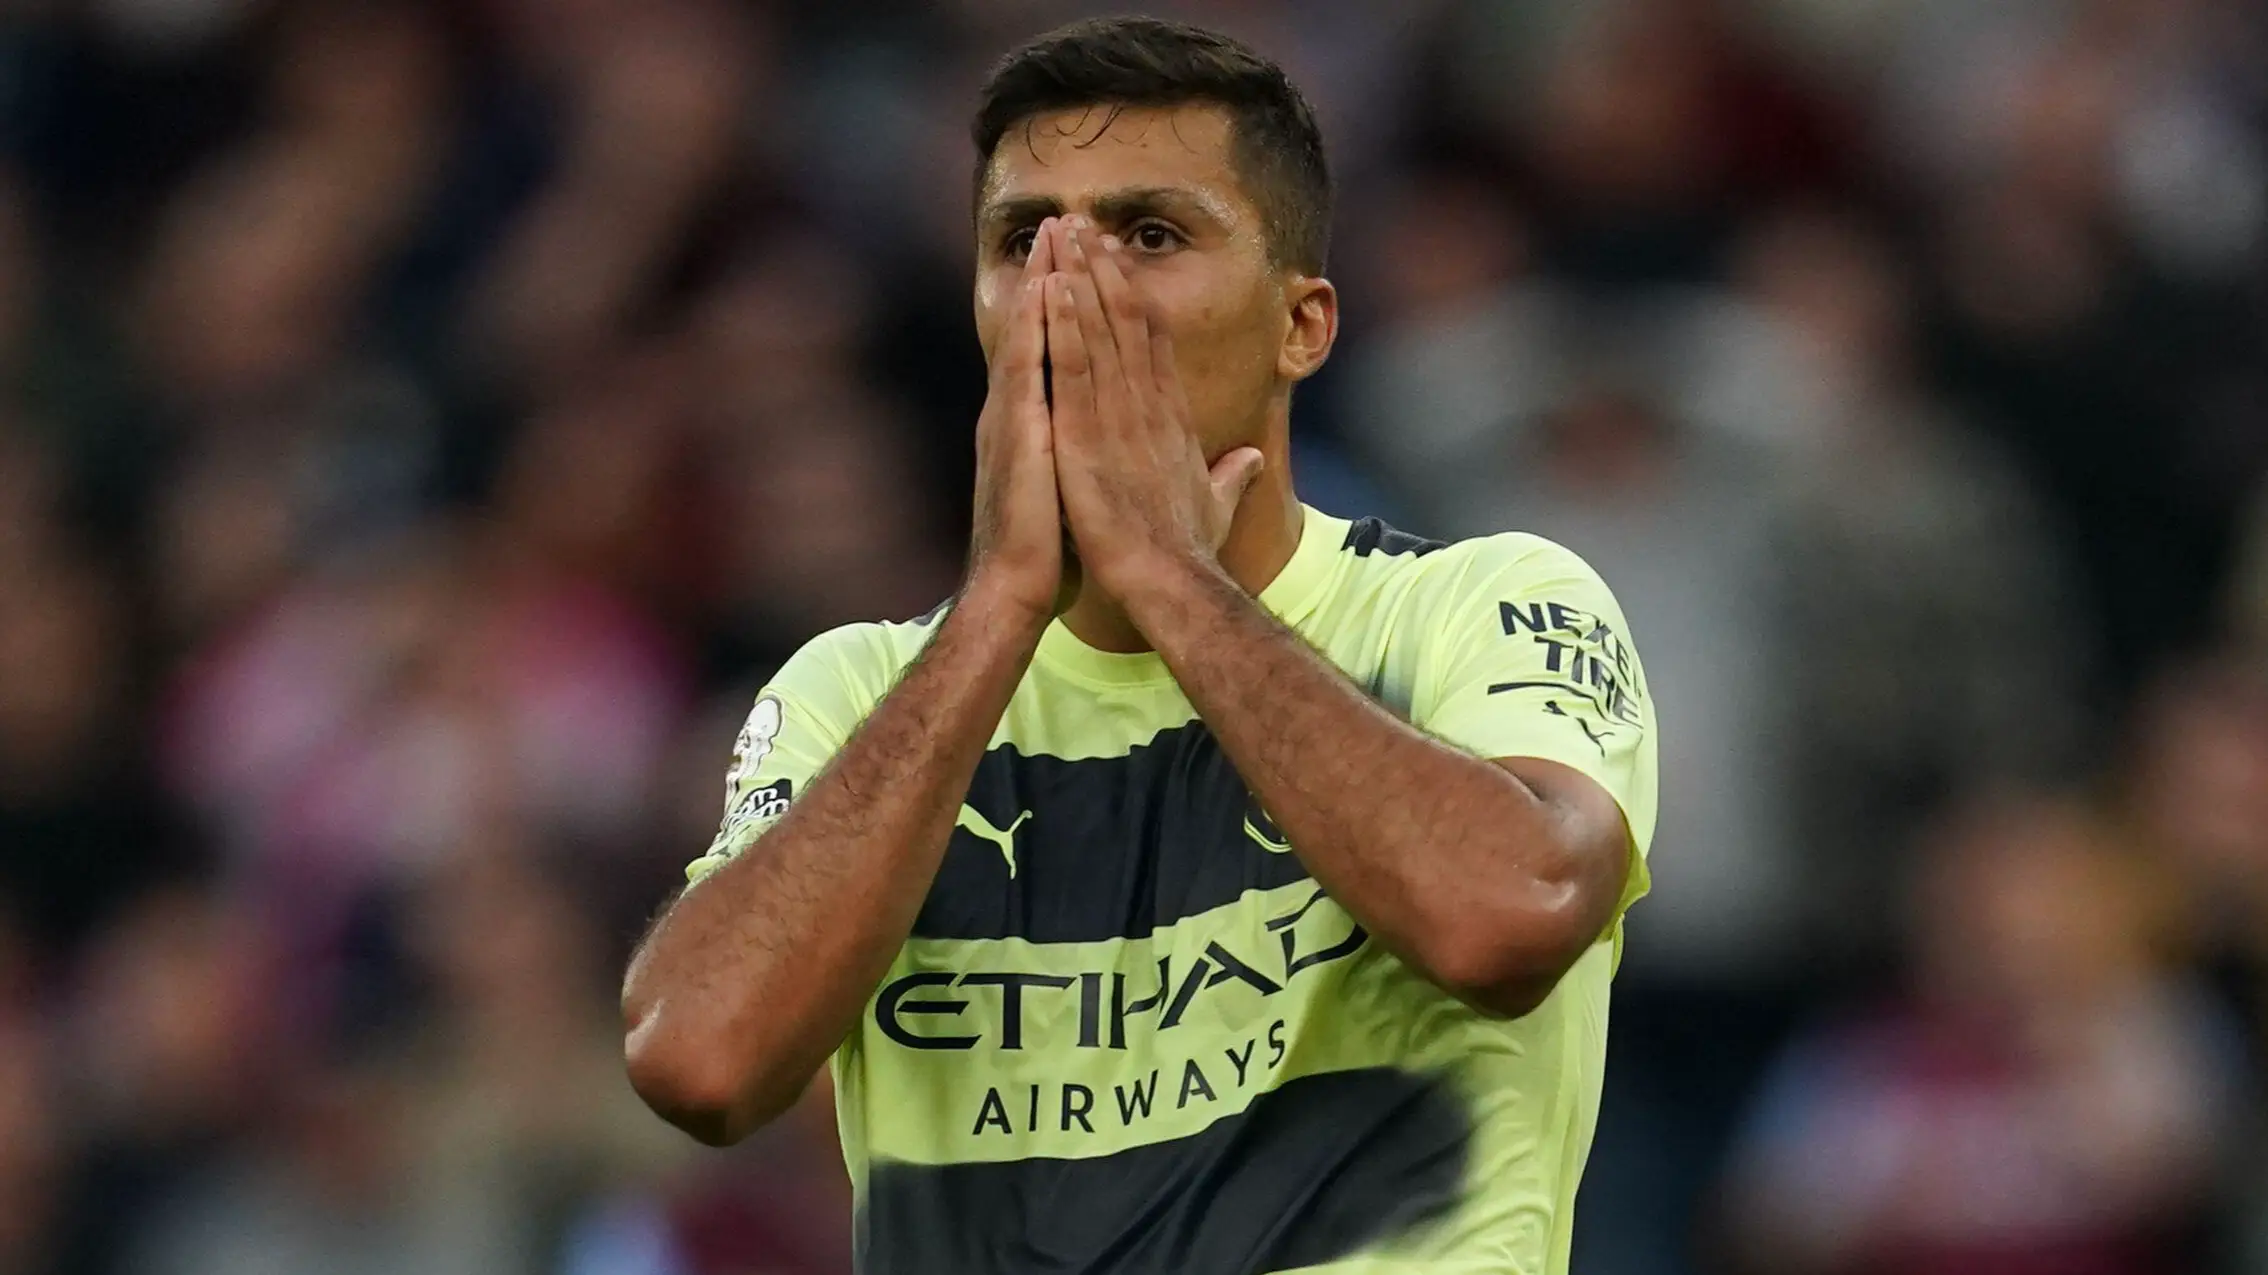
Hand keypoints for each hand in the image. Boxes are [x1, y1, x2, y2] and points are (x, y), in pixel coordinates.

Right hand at [967, 218, 1068, 625]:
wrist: (1014, 593)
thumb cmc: (1046, 557)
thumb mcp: (1076, 499)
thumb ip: (1093, 467)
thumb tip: (1117, 454)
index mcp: (1036, 426)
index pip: (1053, 350)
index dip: (1069, 304)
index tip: (1083, 261)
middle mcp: (1016, 413)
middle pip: (1037, 328)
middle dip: (1053, 274)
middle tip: (1064, 221)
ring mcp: (1012, 419)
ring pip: (1029, 335)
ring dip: (1042, 282)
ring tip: (1055, 234)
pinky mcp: (1017, 433)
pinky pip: (1027, 367)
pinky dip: (1035, 326)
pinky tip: (1045, 289)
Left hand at [1042, 216, 1263, 599]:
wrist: (1171, 583)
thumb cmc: (1190, 554)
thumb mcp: (1216, 506)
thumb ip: (1232, 476)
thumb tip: (1255, 460)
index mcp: (1172, 420)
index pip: (1153, 345)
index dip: (1134, 299)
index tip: (1117, 263)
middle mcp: (1148, 406)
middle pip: (1127, 320)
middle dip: (1104, 268)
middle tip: (1082, 222)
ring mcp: (1117, 416)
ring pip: (1100, 329)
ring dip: (1080, 277)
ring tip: (1063, 233)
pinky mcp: (1085, 434)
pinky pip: (1073, 366)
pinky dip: (1064, 323)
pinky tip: (1052, 285)